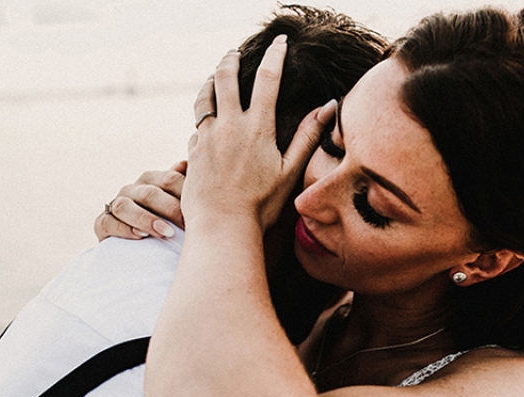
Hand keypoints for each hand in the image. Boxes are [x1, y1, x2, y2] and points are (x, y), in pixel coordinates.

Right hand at [94, 161, 186, 240]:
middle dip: (170, 210)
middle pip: (150, 193)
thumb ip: (184, 186)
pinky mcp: (102, 223)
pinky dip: (124, 230)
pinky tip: (141, 237)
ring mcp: (116, 204)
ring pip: (125, 206)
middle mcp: (133, 189)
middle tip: (188, 226)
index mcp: (154, 180)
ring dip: (146, 219)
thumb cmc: (166, 222)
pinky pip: (108, 222)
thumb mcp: (178, 205)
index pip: (170, 179)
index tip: (204, 210)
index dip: (186, 193)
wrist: (137, 247)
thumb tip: (188, 164)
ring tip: (166, 233)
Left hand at [181, 37, 332, 230]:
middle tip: (235, 53)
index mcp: (258, 127)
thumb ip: (308, 136)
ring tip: (214, 77)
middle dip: (231, 60)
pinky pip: (197, 128)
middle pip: (225, 77)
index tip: (280, 42)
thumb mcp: (290, 171)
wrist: (223, 227)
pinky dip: (203, 121)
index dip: (275, 55)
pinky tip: (206, 125)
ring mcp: (208, 137)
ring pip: (204, 97)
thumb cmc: (261, 205)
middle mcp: (229, 125)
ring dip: (209, 82)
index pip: (268, 78)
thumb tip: (329, 106)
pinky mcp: (194, 152)